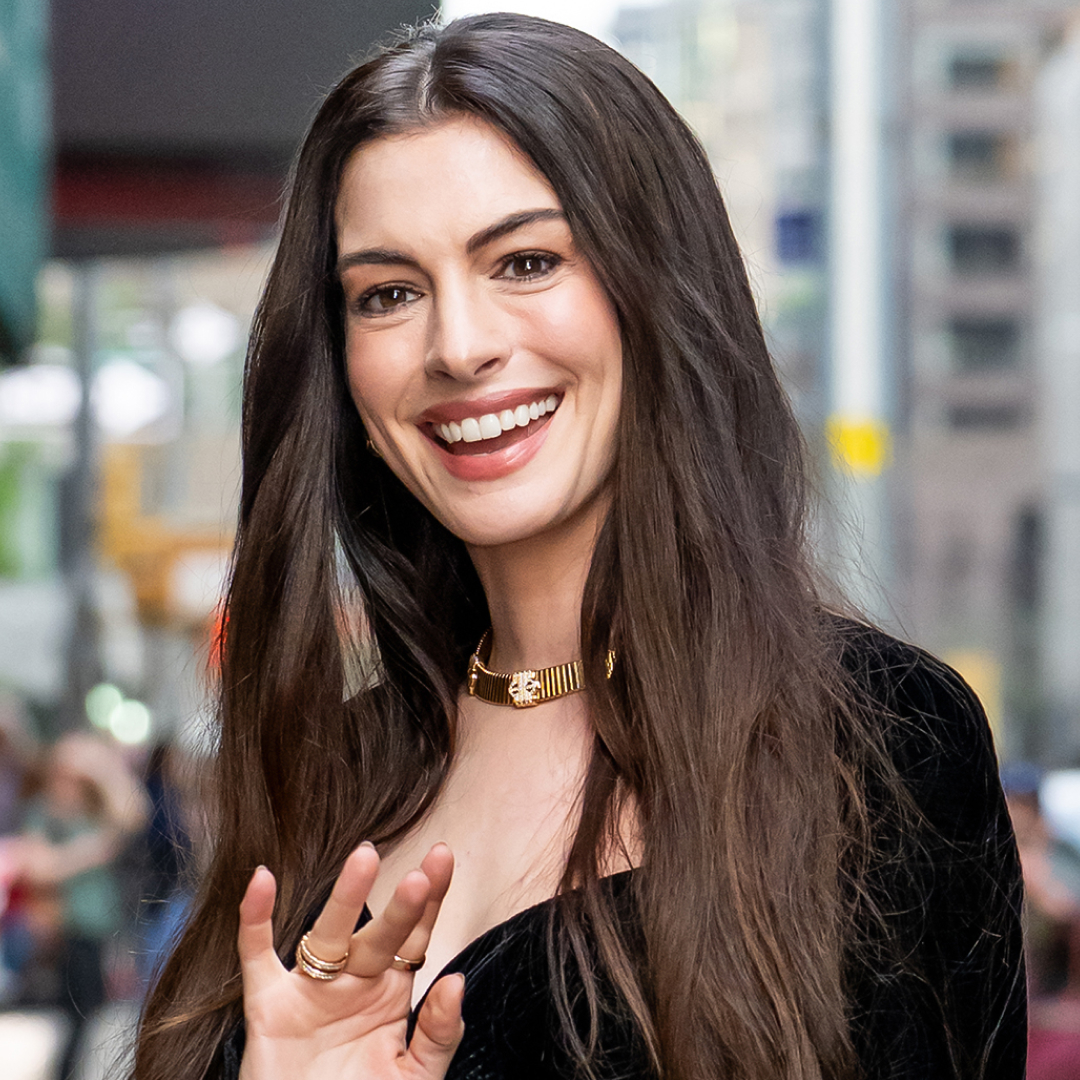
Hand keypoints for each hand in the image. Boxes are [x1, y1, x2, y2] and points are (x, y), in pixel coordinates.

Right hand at [237, 842, 462, 1079]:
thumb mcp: (413, 1079)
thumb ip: (438, 1034)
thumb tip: (456, 982)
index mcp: (389, 994)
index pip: (413, 939)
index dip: (430, 902)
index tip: (442, 860)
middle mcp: (352, 983)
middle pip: (380, 934)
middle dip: (401, 905)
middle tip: (420, 874)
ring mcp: (310, 990)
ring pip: (329, 933)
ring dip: (346, 897)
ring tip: (365, 858)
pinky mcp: (268, 1007)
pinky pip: (257, 955)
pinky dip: (254, 918)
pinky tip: (263, 880)